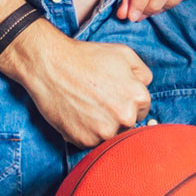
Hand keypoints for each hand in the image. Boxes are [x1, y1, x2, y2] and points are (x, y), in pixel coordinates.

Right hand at [3, 25, 151, 146]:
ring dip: (101, 126)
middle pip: (128, 125)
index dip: (127, 101)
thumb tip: (145, 87)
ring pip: (110, 135)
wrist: (51, 65)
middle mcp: (126, 117)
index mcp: (139, 97)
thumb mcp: (124, 53)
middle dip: (116, 115)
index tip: (112, 94)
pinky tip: (76, 114)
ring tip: (86, 106)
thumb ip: (143, 73)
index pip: (142, 109)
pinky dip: (84, 132)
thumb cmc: (86, 57)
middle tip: (97, 100)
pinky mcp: (85, 141)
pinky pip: (91, 142)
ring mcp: (105, 131)